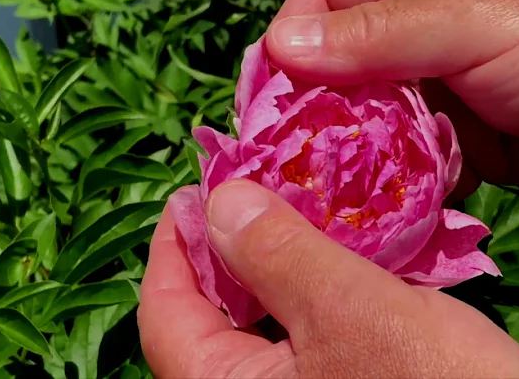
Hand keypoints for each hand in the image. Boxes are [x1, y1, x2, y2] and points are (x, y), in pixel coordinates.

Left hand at [138, 180, 518, 377]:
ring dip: (274, 262)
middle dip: (227, 246)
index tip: (189, 193)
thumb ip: (280, 255)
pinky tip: (342, 250)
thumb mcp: (353, 312)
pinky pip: (307, 331)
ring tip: (297, 206)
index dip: (170, 247)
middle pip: (210, 315)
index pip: (165, 315)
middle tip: (252, 188)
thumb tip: (217, 202)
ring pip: (262, 320)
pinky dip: (315, 285)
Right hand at [265, 0, 518, 211]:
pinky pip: (400, 163)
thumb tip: (282, 46)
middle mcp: (416, 36)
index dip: (290, 41)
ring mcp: (435, 92)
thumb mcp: (471, 23)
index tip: (274, 96)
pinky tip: (374, 208)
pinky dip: (387, 185)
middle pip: (333, 69)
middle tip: (289, 160)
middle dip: (311, 111)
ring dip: (346, 155)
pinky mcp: (454, 144)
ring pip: (363, 121)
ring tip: (324, 193)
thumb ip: (376, 36)